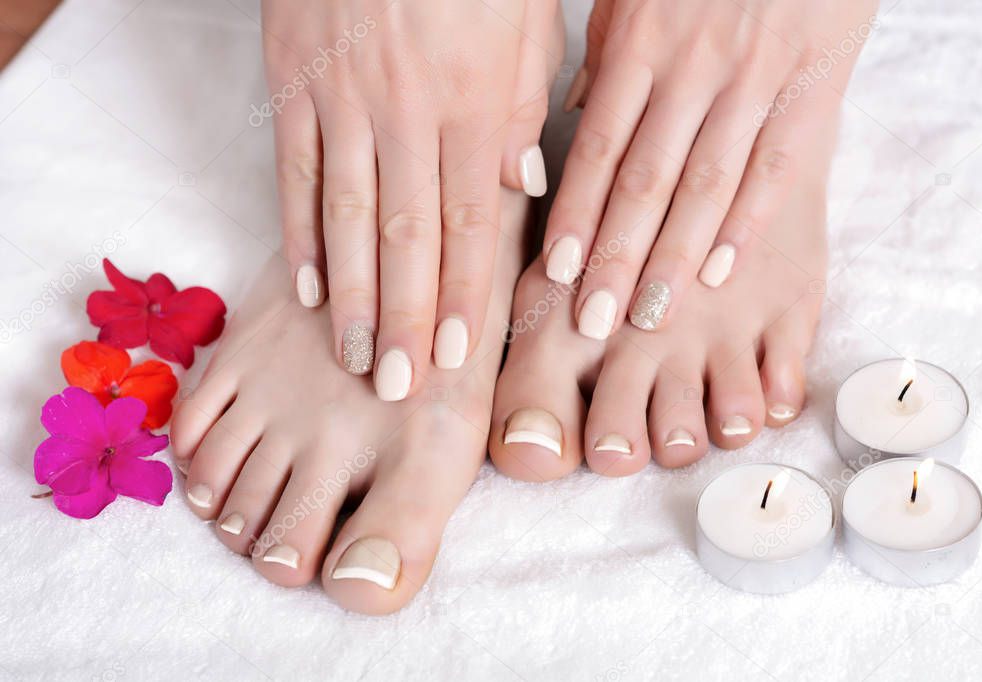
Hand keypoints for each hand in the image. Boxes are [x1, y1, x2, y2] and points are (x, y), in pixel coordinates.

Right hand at [261, 0, 560, 398]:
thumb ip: (526, 109)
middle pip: (407, 236)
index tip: (454, 359)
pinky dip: (298, 234)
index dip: (463, 297)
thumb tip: (523, 191)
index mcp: (478, 102)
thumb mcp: (523, 22)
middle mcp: (410, 113)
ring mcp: (344, 100)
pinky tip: (303, 289)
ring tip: (353, 357)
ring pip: (346, 216)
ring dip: (350, 295)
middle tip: (398, 387)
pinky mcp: (292, 81)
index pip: (472, 222)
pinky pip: (294, 171)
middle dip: (405, 318)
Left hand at [546, 0, 876, 338]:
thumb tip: (573, 114)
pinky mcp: (811, 83)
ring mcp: (753, 78)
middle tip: (595, 322)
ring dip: (674, 258)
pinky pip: (774, 165)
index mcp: (639, 44)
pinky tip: (719, 273)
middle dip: (616, 259)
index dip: (576, 216)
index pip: (598, 149)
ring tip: (649, 316)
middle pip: (645, 181)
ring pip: (706, 185)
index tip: (557, 275)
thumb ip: (605, 55)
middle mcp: (690, 67)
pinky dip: (747, 223)